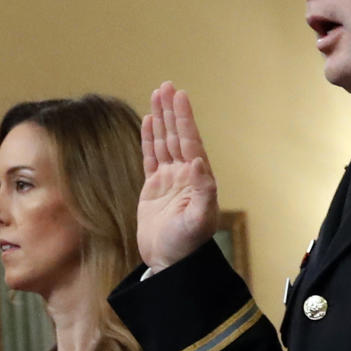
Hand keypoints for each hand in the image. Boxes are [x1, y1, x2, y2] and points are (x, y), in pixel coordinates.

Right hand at [138, 82, 218, 272]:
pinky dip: (149, 139)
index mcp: (197, 179)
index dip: (184, 119)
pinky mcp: (153, 189)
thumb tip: (198, 163)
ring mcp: (169, 181)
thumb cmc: (187, 246)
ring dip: (161, 119)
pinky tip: (148, 122)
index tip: (179, 96)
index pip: (189, 141)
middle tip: (167, 86)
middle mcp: (185, 175)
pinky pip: (150, 158)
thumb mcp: (198, 221)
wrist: (170, 264)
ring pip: (163, 143)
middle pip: (176, 136)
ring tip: (157, 95)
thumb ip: (202, 192)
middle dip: (172, 111)